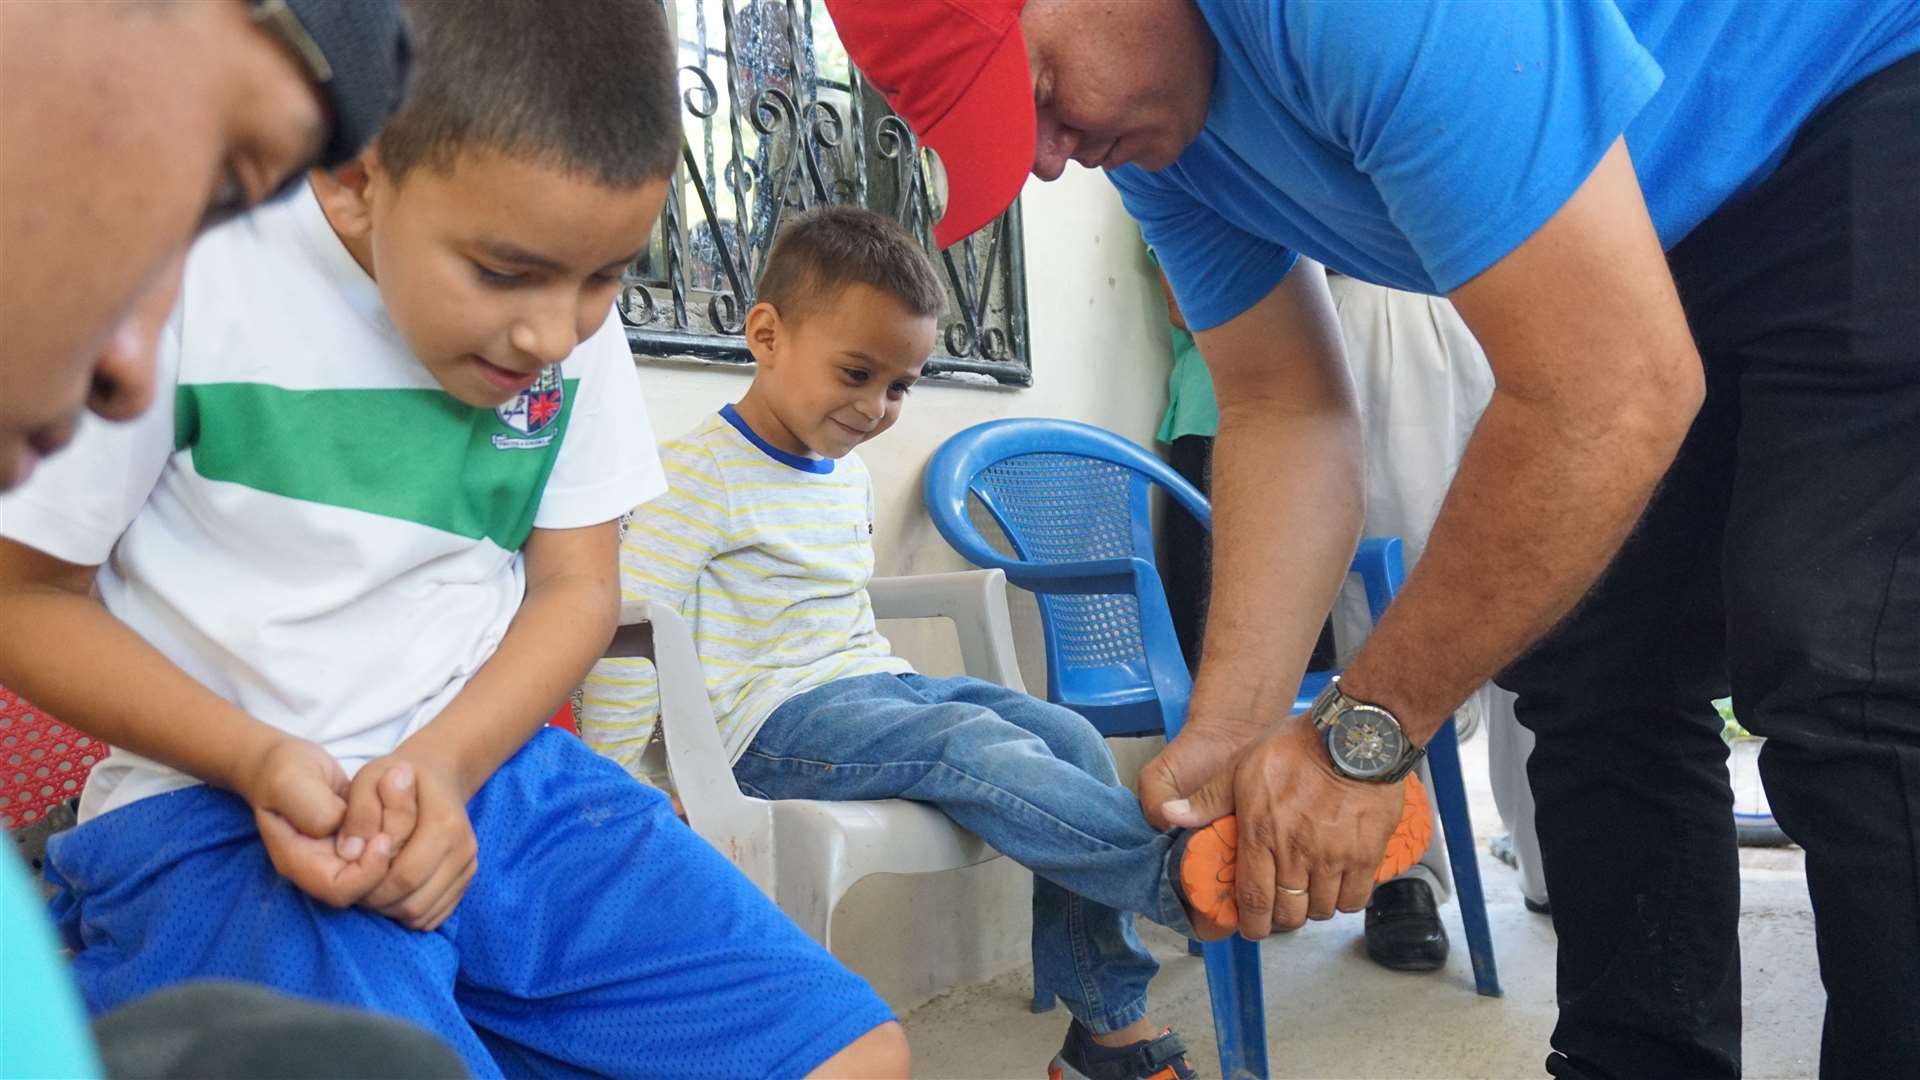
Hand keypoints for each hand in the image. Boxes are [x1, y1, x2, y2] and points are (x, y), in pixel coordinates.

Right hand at [241, 735, 394, 906]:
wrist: (289, 761)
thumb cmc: (283, 770)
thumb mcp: (289, 781)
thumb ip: (313, 809)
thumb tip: (341, 828)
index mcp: (298, 861)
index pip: (339, 890)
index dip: (367, 873)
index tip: (383, 838)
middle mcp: (323, 865)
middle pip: (370, 883)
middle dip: (393, 850)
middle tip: (403, 806)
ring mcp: (343, 854)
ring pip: (386, 864)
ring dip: (403, 830)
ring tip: (403, 789)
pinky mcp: (361, 839)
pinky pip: (391, 845)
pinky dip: (403, 821)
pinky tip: (401, 791)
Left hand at [353, 753, 477, 931]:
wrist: (437, 774)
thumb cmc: (396, 778)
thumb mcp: (369, 780)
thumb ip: (359, 814)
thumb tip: (350, 854)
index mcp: (444, 824)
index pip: (405, 877)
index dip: (371, 886)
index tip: (350, 874)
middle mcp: (464, 849)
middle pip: (415, 902)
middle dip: (378, 903)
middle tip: (357, 886)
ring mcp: (469, 865)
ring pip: (424, 914)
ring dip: (392, 910)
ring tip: (374, 886)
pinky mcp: (466, 878)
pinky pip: (434, 915)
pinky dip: (409, 912)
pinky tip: (393, 890)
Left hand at [1158, 713, 1404, 937]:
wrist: (1354, 735)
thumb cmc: (1295, 746)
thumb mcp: (1241, 766)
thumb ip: (1207, 799)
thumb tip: (1170, 816)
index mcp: (1261, 834)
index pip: (1253, 898)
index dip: (1252, 923)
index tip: (1252, 927)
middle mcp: (1296, 852)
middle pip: (1289, 913)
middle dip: (1282, 919)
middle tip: (1282, 910)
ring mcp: (1333, 856)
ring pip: (1322, 909)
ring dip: (1313, 908)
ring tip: (1310, 894)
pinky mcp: (1366, 854)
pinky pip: (1355, 898)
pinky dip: (1346, 900)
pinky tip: (1339, 887)